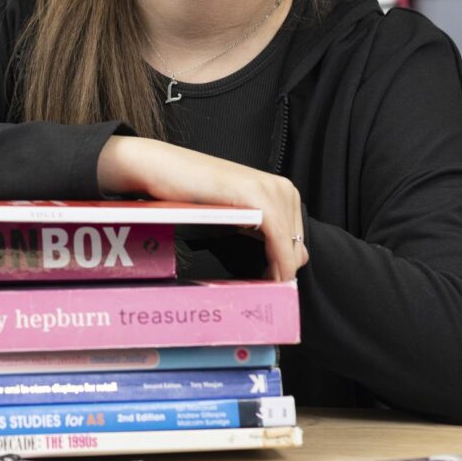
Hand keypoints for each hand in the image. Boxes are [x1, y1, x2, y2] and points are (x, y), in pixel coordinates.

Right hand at [97, 136, 307, 280]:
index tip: (271, 288)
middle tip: (263, 292)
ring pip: (291, 248)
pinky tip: (268, 280)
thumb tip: (285, 263)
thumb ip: (260, 231)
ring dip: (279, 273)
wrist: (163, 168)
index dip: (285, 267)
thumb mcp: (236, 214)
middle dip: (282, 272)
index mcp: (281, 191)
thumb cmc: (193, 194)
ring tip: (261, 290)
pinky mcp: (258, 197)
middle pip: (297, 248)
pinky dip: (278, 265)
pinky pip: (279, 241)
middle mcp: (283, 188)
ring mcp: (272, 190)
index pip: (297, 242)